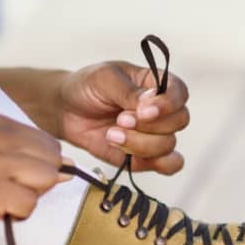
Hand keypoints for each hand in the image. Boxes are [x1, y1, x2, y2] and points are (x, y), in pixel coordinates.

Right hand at [0, 115, 70, 238]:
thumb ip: (22, 156)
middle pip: (53, 163)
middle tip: (5, 192)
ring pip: (45, 182)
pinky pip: (29, 204)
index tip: (12, 178)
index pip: (50, 144)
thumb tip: (68, 169)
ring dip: (27, 200)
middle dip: (38, 184)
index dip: (40, 169)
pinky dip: (17, 214)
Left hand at [57, 61, 188, 173]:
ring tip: (112, 134)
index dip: (168, 104)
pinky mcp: (146, 156)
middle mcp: (162, 110)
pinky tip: (129, 154)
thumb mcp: (104, 79)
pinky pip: (168, 166)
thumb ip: (129, 91)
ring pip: (169, 145)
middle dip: (148, 125)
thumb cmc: (87, 87)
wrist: (65, 111)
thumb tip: (150, 104)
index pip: (179, 93)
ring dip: (140, 143)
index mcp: (156, 84)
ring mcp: (155, 135)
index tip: (144, 110)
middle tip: (120, 120)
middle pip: (179, 121)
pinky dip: (154, 163)